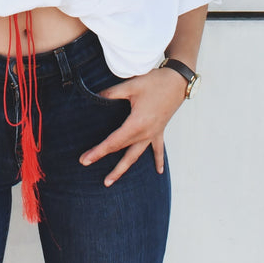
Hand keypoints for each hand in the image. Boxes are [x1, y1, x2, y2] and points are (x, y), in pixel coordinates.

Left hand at [78, 66, 188, 185]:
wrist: (178, 81)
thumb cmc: (156, 82)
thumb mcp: (131, 85)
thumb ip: (112, 93)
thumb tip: (96, 96)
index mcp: (136, 124)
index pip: (113, 142)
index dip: (98, 151)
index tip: (85, 159)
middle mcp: (145, 133)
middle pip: (122, 151)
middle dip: (103, 159)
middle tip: (86, 164)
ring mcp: (153, 134)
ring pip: (136, 155)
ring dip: (123, 169)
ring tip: (111, 181)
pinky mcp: (160, 131)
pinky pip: (158, 150)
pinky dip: (158, 160)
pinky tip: (158, 171)